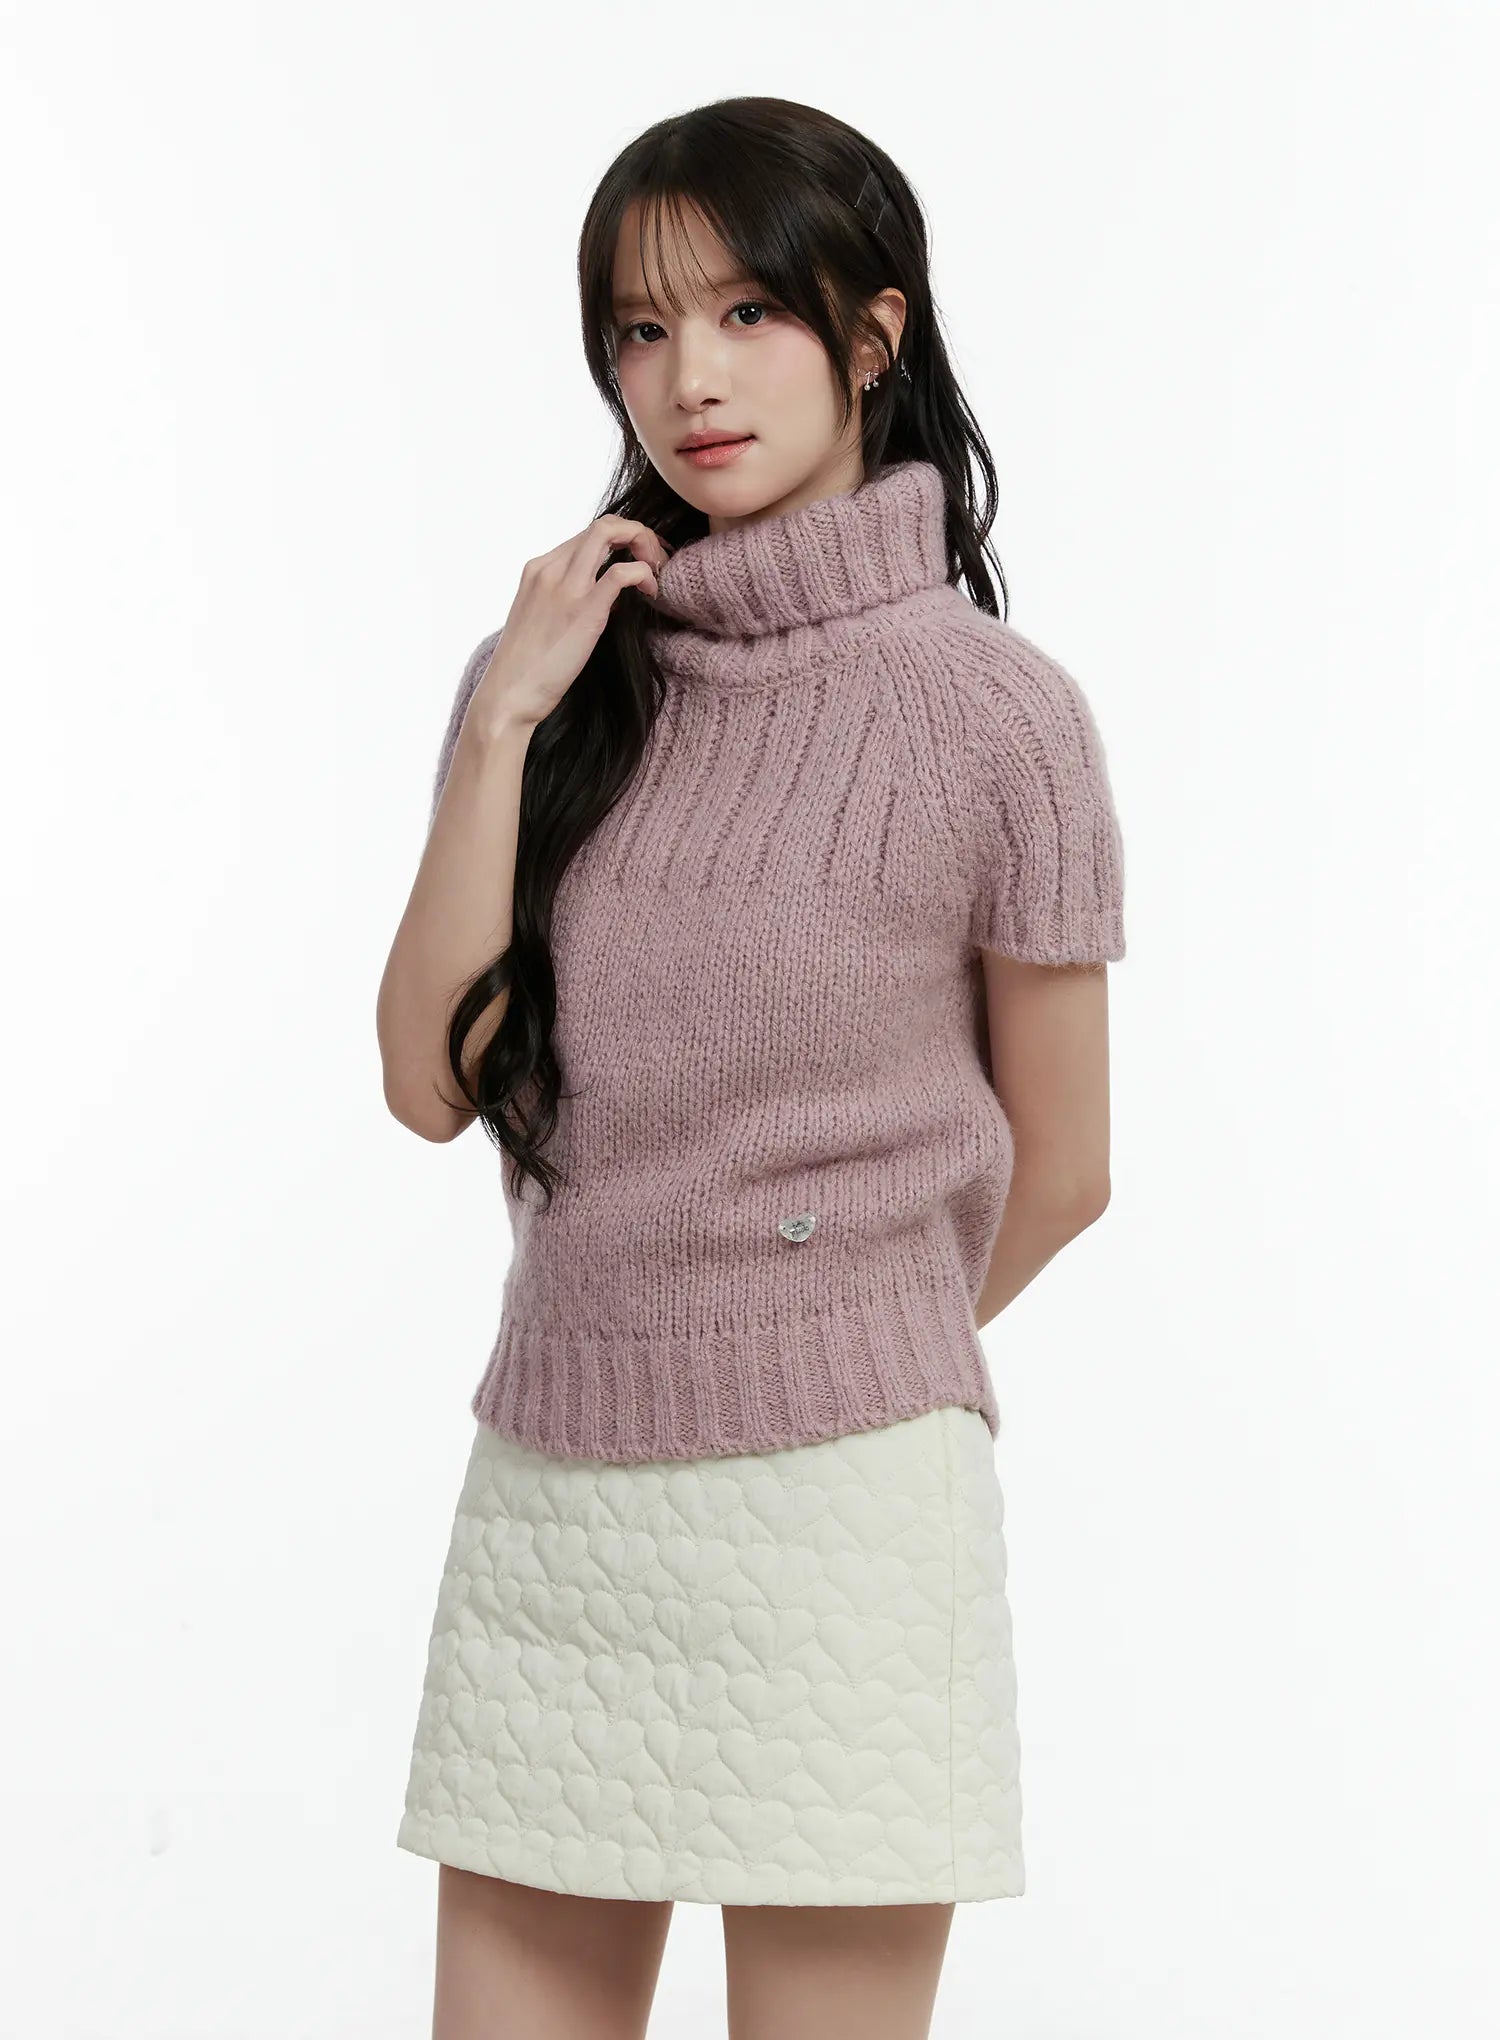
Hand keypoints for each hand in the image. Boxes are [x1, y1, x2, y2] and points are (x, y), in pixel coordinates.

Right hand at [473, 513, 670, 728]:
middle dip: (639, 535)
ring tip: (658, 571)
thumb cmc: (528, 667)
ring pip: (610, 532)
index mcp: (539, 569)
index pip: (588, 534)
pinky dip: (645, 574)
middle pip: (603, 524)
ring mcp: (566, 586)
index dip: (621, 539)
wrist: (509, 695)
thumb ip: (571, 598)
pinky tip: (651, 592)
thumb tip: (611, 596)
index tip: (640, 560)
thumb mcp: (545, 619)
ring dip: (644, 544)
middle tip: (656, 562)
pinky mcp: (584, 610)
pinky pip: (622, 572)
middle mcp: (550, 569)